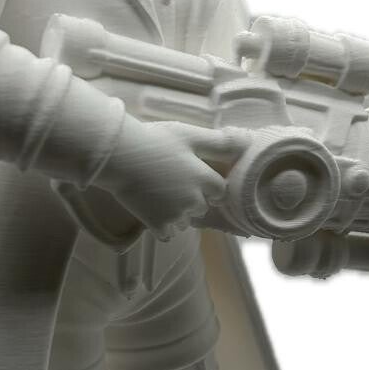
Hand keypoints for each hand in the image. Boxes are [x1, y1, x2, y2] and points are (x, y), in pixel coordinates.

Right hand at [96, 116, 234, 238]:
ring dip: (178, 212)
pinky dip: (162, 225)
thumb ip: (219, 143)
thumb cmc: (154, 141)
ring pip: (185, 220)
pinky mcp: (156, 224)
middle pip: (201, 206)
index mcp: (204, 179)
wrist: (119, 156)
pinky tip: (151, 208)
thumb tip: (249, 143)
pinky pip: (168, 234)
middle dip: (192, 198)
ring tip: (158, 192)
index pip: (219, 190)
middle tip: (170, 180)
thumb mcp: (189, 135)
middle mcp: (194, 201)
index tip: (191, 173)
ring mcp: (175, 215)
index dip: (207, 182)